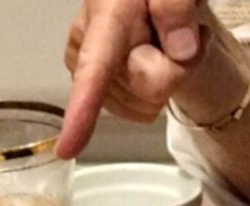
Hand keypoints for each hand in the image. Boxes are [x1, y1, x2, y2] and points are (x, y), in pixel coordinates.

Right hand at [57, 0, 203, 158]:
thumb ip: (176, 6)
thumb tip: (181, 50)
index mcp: (105, 12)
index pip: (95, 68)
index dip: (82, 111)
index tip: (68, 148)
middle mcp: (87, 42)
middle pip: (147, 88)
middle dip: (175, 66)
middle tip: (177, 30)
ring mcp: (87, 67)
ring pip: (145, 103)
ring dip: (167, 74)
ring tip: (162, 38)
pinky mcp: (95, 87)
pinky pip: (140, 110)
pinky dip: (157, 86)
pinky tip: (151, 55)